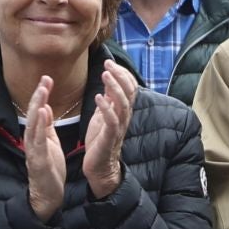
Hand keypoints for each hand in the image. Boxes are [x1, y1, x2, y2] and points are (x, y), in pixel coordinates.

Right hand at [24, 76, 65, 220]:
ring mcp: (33, 150)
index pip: (37, 111)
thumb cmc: (49, 169)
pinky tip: (44, 113)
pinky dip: (40, 127)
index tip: (47, 78)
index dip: (41, 95)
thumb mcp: (50, 143)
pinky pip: (39, 141)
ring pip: (33, 124)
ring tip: (43, 90)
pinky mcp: (38, 160)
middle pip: (33, 114)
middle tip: (45, 78)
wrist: (48, 195)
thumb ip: (46, 127)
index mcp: (36, 136)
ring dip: (37, 106)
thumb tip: (44, 108)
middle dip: (38, 95)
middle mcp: (31, 140)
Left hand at [84, 65, 136, 199]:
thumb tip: (110, 79)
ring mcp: (118, 127)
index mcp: (122, 110)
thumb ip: (108, 99)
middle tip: (108, 65)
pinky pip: (112, 121)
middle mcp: (124, 117)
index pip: (129, 87)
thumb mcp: (103, 114)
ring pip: (123, 104)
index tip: (110, 62)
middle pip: (129, 92)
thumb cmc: (100, 140)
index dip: (122, 74)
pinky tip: (98, 97)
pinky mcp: (110, 137)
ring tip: (105, 75)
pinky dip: (106, 108)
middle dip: (120, 76)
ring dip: (114, 88)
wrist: (100, 166)